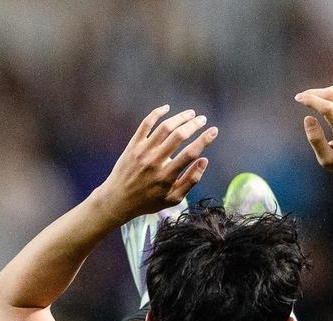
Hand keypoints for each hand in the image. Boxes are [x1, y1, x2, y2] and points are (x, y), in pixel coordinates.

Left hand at [92, 107, 217, 222]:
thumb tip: (204, 161)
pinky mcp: (133, 145)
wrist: (118, 199)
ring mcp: (143, 151)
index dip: (204, 140)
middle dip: (194, 125)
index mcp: (167, 176)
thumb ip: (191, 181)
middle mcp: (155, 161)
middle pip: (178, 136)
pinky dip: (156, 114)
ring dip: (179, 117)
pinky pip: (145, 125)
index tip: (214, 131)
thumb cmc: (148, 201)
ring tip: (190, 113)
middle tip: (203, 119)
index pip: (190, 153)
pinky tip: (167, 108)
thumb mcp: (173, 199)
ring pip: (164, 127)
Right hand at [295, 84, 332, 190]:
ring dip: (324, 91)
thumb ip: (316, 140)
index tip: (299, 99)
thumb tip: (307, 118)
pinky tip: (328, 94)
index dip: (311, 99)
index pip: (327, 107)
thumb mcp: (327, 161)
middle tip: (302, 97)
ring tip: (313, 98)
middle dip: (314, 93)